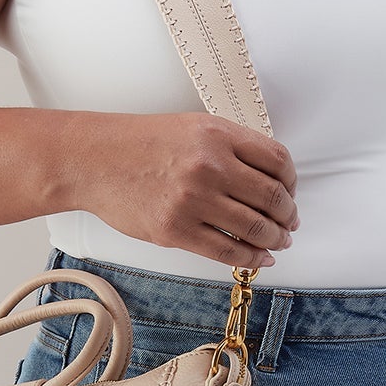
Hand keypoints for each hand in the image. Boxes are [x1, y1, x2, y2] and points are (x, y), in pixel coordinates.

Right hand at [79, 112, 299, 270]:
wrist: (93, 160)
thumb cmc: (141, 143)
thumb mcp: (193, 127)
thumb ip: (232, 146)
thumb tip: (270, 179)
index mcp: (218, 134)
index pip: (278, 160)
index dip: (292, 181)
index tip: (290, 192)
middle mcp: (210, 165)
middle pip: (273, 198)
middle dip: (288, 216)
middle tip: (290, 223)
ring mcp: (193, 200)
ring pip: (255, 228)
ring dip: (275, 240)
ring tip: (278, 242)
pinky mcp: (176, 230)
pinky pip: (228, 251)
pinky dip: (251, 258)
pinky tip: (260, 258)